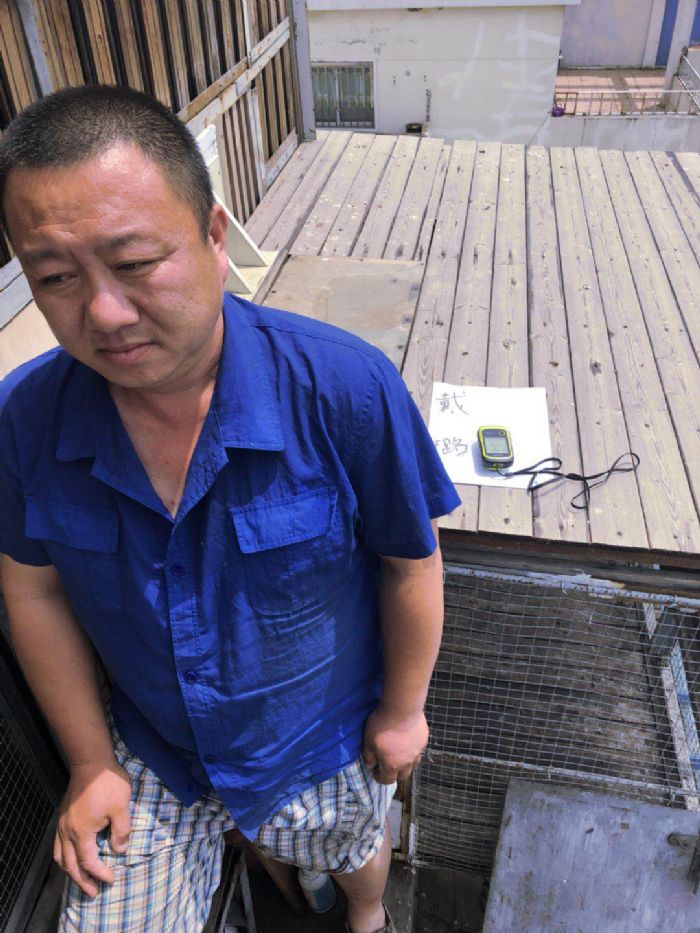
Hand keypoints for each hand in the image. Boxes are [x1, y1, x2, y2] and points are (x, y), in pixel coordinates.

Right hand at [53, 761, 131, 896]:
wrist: (91, 762)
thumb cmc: (108, 783)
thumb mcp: (121, 807)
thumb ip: (121, 831)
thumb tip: (119, 851)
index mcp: (82, 832)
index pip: (88, 861)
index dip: (99, 873)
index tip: (111, 878)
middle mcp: (67, 832)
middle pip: (71, 865)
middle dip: (82, 881)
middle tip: (94, 892)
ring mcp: (62, 824)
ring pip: (60, 856)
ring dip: (71, 871)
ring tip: (81, 880)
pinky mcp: (63, 817)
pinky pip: (58, 845)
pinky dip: (64, 857)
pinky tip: (72, 858)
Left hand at [362, 707, 428, 783]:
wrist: (402, 709)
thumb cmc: (382, 726)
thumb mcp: (368, 742)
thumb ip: (369, 757)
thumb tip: (370, 766)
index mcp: (392, 765)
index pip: (387, 780)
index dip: (380, 778)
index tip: (376, 772)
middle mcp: (407, 762)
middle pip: (403, 776)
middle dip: (395, 773)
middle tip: (388, 764)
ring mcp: (418, 751)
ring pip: (413, 764)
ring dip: (406, 763)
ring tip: (400, 753)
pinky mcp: (424, 740)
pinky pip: (418, 749)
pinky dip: (412, 749)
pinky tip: (408, 739)